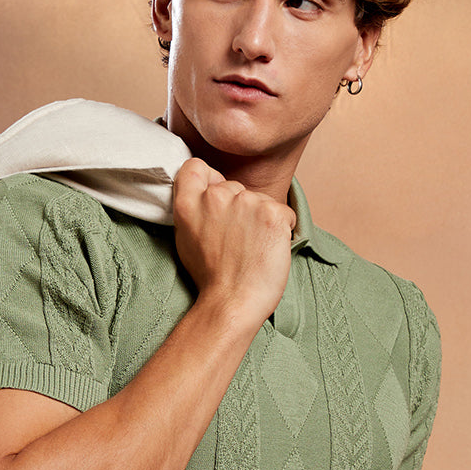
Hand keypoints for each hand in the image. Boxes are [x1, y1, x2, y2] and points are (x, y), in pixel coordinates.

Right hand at [172, 157, 294, 326]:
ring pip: (260, 199)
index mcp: (189, 203)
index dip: (208, 180)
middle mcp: (215, 196)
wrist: (232, 302)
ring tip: (252, 248)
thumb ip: (192, 210)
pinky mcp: (272, 213)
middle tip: (236, 240)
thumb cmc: (211, 278)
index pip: (196, 166)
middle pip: (233, 186)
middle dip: (238, 207)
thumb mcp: (186, 238)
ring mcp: (245, 202)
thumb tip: (205, 194)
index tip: (214, 198)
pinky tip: (269, 248)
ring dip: (261, 219)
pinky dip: (282, 229)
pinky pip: (284, 212)